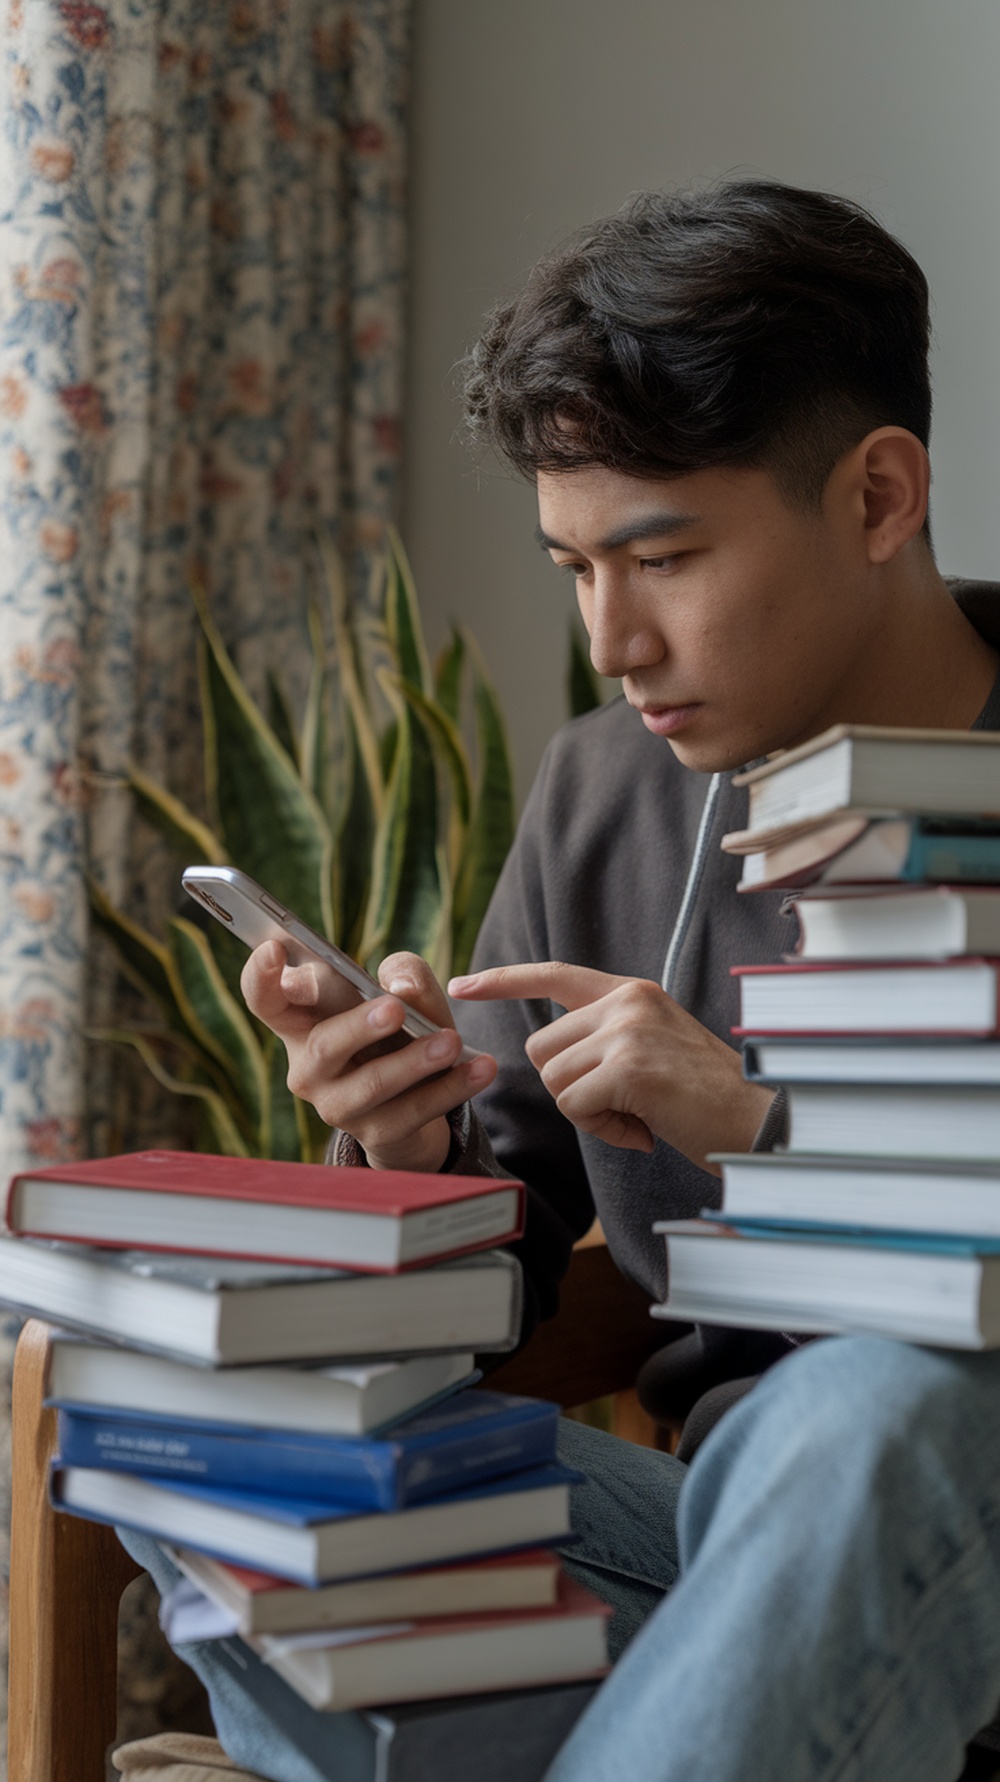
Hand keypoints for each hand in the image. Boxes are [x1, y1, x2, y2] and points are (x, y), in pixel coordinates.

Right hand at [242, 942, 495, 1172]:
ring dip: (414, 1062)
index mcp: (301, 1023)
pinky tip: (481, 1068)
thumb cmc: (397, 1032)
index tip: (275, 948)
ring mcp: (338, 1105)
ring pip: (371, 1085)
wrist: (414, 1102)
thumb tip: (403, 989)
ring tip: (451, 1042)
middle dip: (359, 1027)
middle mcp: (309, 1068)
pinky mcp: (376, 1133)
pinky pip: (414, 1111)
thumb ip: (404, 973)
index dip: (261, 976)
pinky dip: (451, 1088)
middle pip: (324, 1047)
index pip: (265, 1000)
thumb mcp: (403, 993)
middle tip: (395, 1009)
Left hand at [448, 961, 772, 1173]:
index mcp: (632, 992)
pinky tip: (642, 1130)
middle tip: (622, 1106)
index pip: (554, 974)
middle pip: (542, 1047)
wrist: (759, 1123)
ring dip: (588, 1112)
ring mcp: (627, 1031)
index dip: (503, 980)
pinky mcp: (628, 1067)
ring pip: (554, 1079)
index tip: (461, 984)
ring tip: (638, 1116)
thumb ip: (608, 1040)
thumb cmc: (707, 1100)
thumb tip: (553, 1059)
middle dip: (569, 1087)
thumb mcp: (655, 1048)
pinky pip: (575, 1106)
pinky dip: (603, 1129)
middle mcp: (627, 1002)